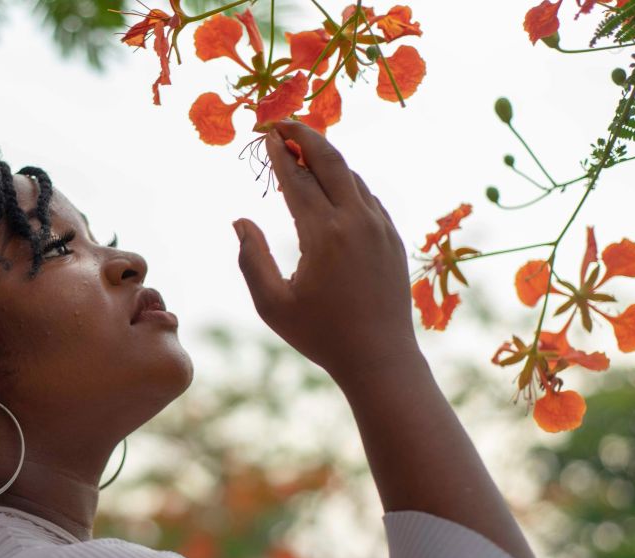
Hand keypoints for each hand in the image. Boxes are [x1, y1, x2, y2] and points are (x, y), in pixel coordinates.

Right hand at [234, 120, 418, 383]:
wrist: (381, 358)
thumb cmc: (320, 335)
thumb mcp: (272, 304)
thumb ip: (250, 259)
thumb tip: (241, 221)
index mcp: (324, 234)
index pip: (297, 179)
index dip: (278, 155)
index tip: (264, 135)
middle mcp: (356, 221)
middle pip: (330, 160)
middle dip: (305, 135)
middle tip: (282, 122)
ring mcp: (380, 227)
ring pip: (352, 176)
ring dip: (326, 157)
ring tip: (302, 147)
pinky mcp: (393, 237)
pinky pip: (367, 196)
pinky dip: (346, 180)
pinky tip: (332, 183)